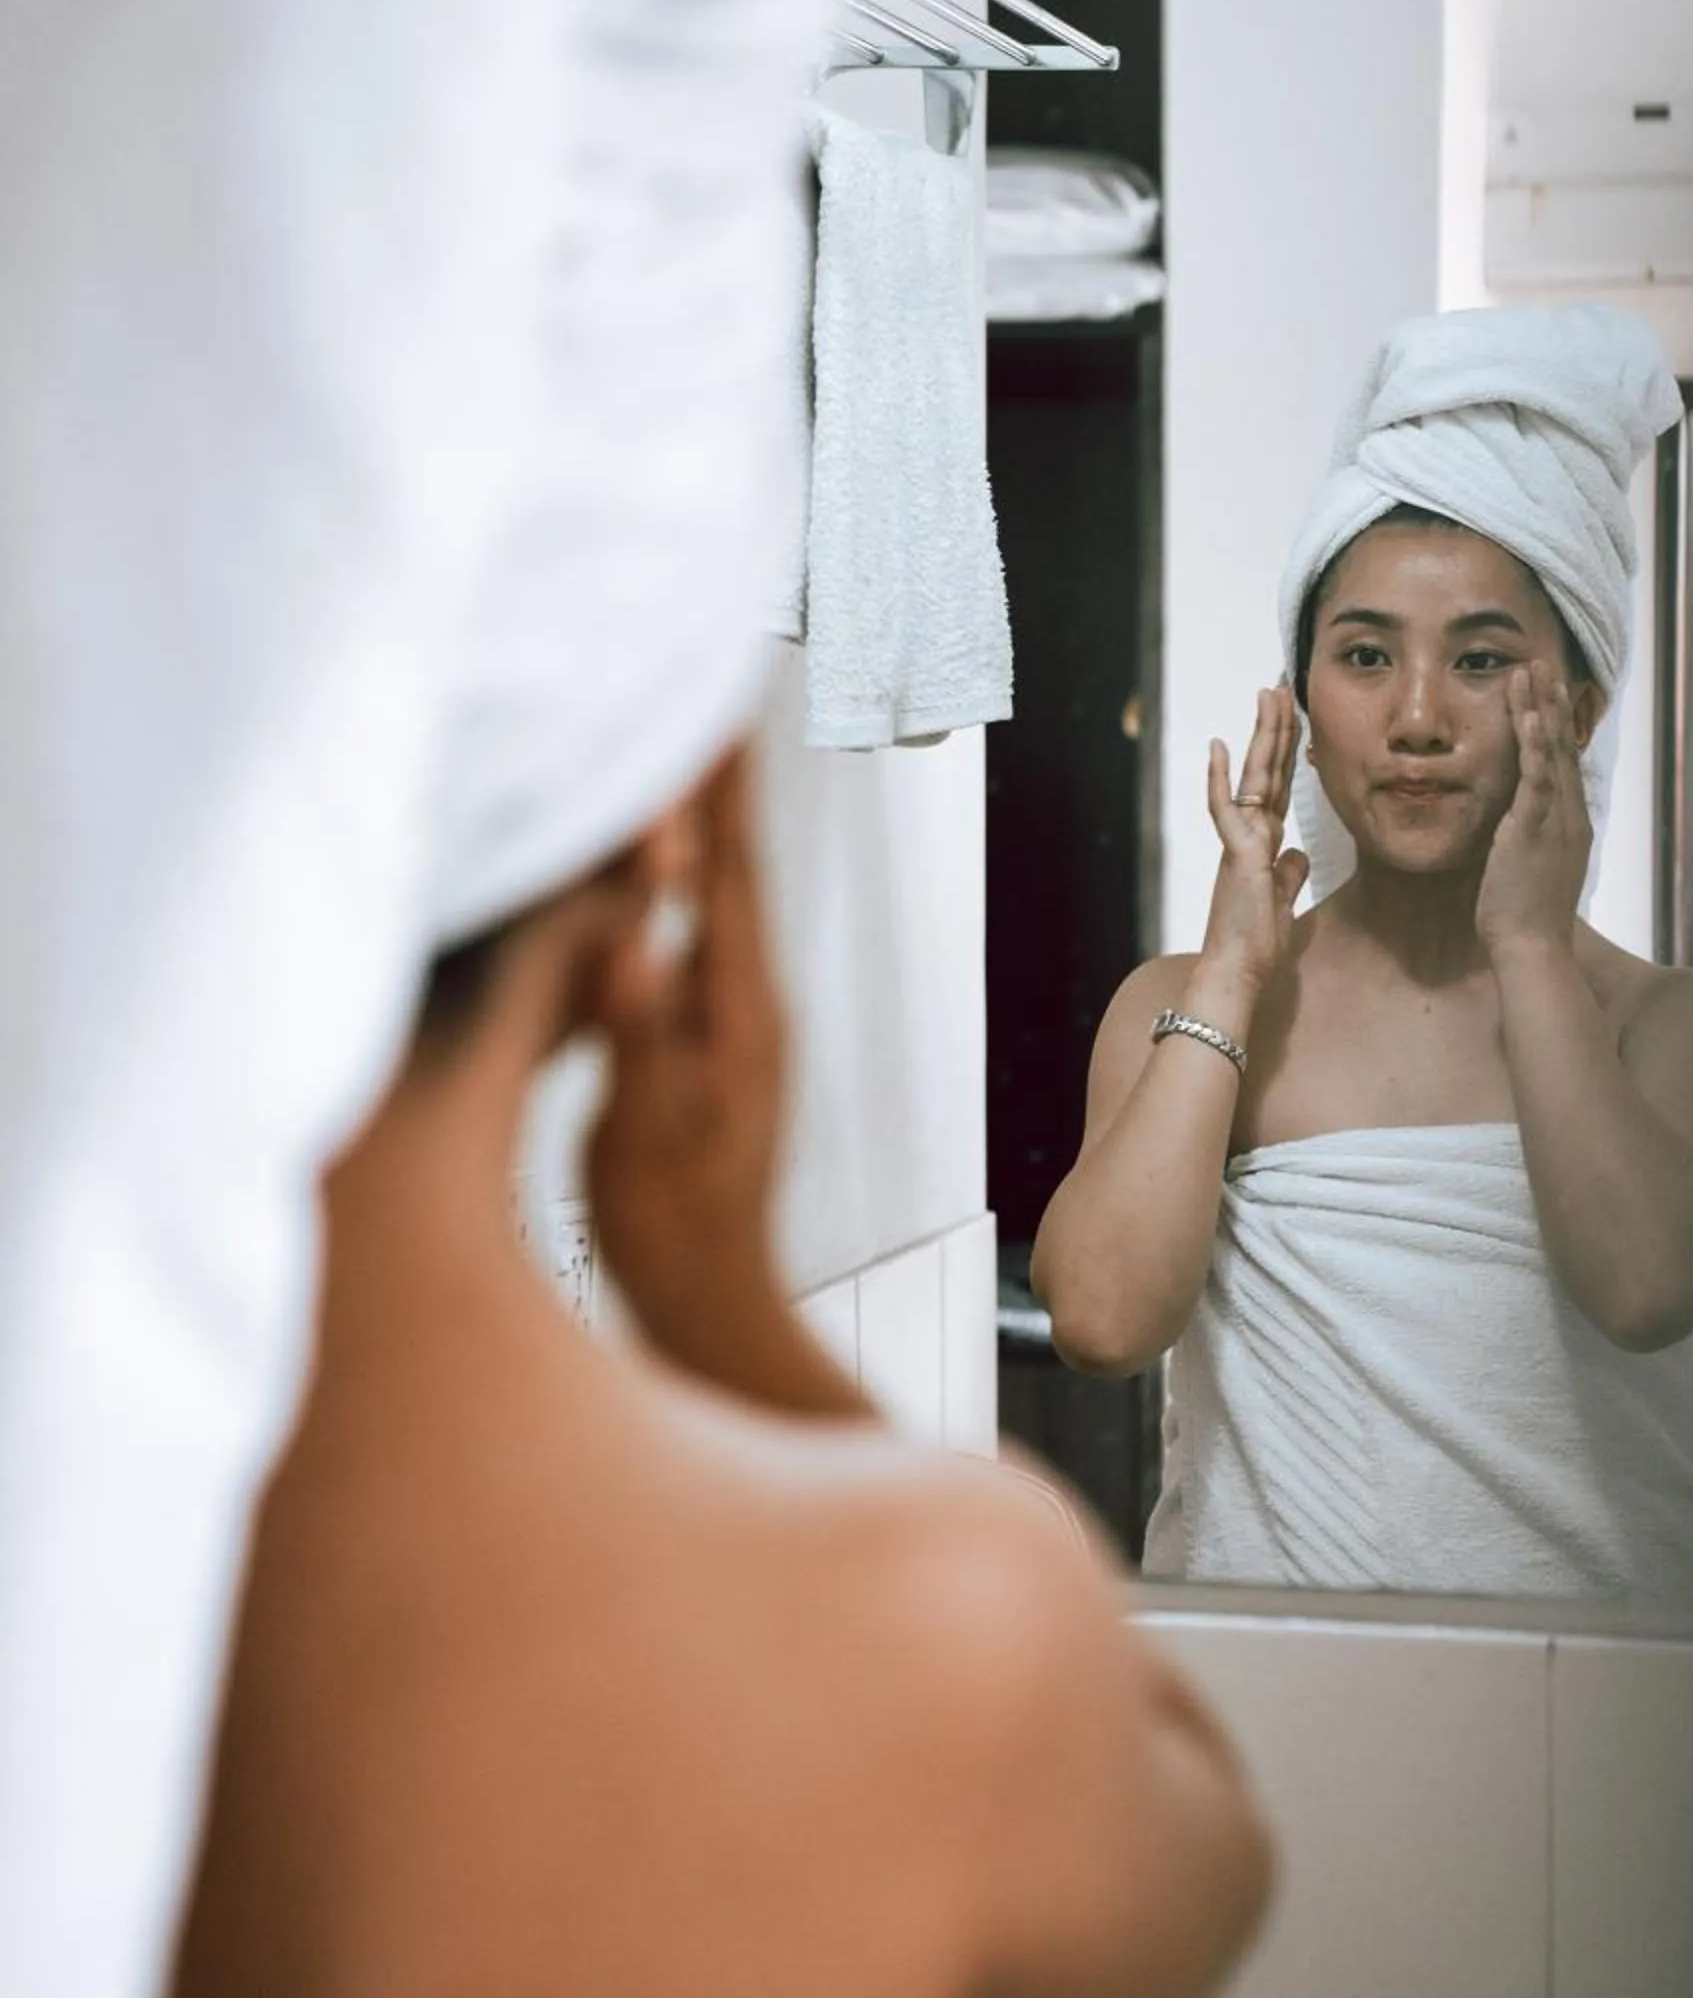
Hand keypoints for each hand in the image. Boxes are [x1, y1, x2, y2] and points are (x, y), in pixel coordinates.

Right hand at [583, 742, 787, 1335]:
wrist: (713, 1302)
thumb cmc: (674, 1229)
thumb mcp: (643, 1133)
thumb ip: (639, 1035)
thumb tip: (636, 945)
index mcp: (736, 1012)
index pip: (722, 872)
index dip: (713, 788)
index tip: (711, 707)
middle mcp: (749, 1005)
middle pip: (730, 867)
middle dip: (717, 782)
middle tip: (707, 696)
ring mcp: (736, 1024)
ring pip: (716, 898)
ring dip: (702, 825)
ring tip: (687, 757)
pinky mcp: (713, 1044)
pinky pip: (698, 935)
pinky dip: (681, 883)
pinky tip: (660, 873)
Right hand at [1199, 683, 1311, 989]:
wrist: (1239, 973)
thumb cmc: (1256, 945)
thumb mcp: (1282, 901)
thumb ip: (1288, 873)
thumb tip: (1296, 854)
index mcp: (1262, 845)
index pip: (1276, 787)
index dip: (1286, 752)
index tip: (1293, 719)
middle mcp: (1250, 836)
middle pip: (1265, 771)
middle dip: (1275, 728)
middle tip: (1279, 687)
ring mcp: (1241, 842)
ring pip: (1252, 778)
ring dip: (1260, 736)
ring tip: (1266, 697)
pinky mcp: (1237, 854)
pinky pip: (1225, 809)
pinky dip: (1220, 778)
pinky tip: (1220, 746)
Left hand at [1476, 659, 1591, 956]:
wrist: (1534, 950)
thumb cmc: (1526, 921)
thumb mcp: (1531, 872)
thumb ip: (1528, 844)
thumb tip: (1514, 832)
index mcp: (1569, 826)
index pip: (1564, 766)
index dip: (1556, 727)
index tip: (1549, 694)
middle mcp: (1570, 817)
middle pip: (1562, 748)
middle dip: (1552, 704)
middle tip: (1543, 665)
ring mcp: (1556, 821)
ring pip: (1551, 753)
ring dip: (1541, 708)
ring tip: (1531, 671)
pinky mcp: (1535, 829)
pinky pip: (1537, 777)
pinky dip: (1533, 743)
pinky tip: (1527, 714)